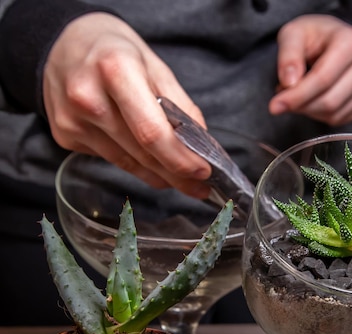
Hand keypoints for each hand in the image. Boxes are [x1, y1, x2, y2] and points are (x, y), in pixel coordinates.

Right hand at [43, 13, 212, 198]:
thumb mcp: (154, 65)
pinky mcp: (64, 136)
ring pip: (127, 163)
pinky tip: (150, 163)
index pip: (152, 132)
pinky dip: (135, 165)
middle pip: (142, 153)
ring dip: (159, 176)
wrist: (61, 43)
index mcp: (116, 71)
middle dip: (177, 174)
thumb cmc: (113, 51)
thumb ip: (180, 105)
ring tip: (182, 181)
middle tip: (201, 185)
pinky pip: (111, 159)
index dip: (180, 158)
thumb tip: (202, 144)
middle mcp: (87, 98)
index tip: (202, 171)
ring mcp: (72, 120)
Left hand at [269, 14, 351, 125]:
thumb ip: (288, 55)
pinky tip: (314, 100)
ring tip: (299, 95)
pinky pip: (343, 118)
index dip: (297, 96)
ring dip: (310, 111)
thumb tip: (289, 83)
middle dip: (302, 106)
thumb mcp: (294, 34)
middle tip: (284, 99)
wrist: (337, 38)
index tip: (275, 105)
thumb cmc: (315, 35)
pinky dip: (322, 116)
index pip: (323, 79)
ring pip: (336, 113)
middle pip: (330, 100)